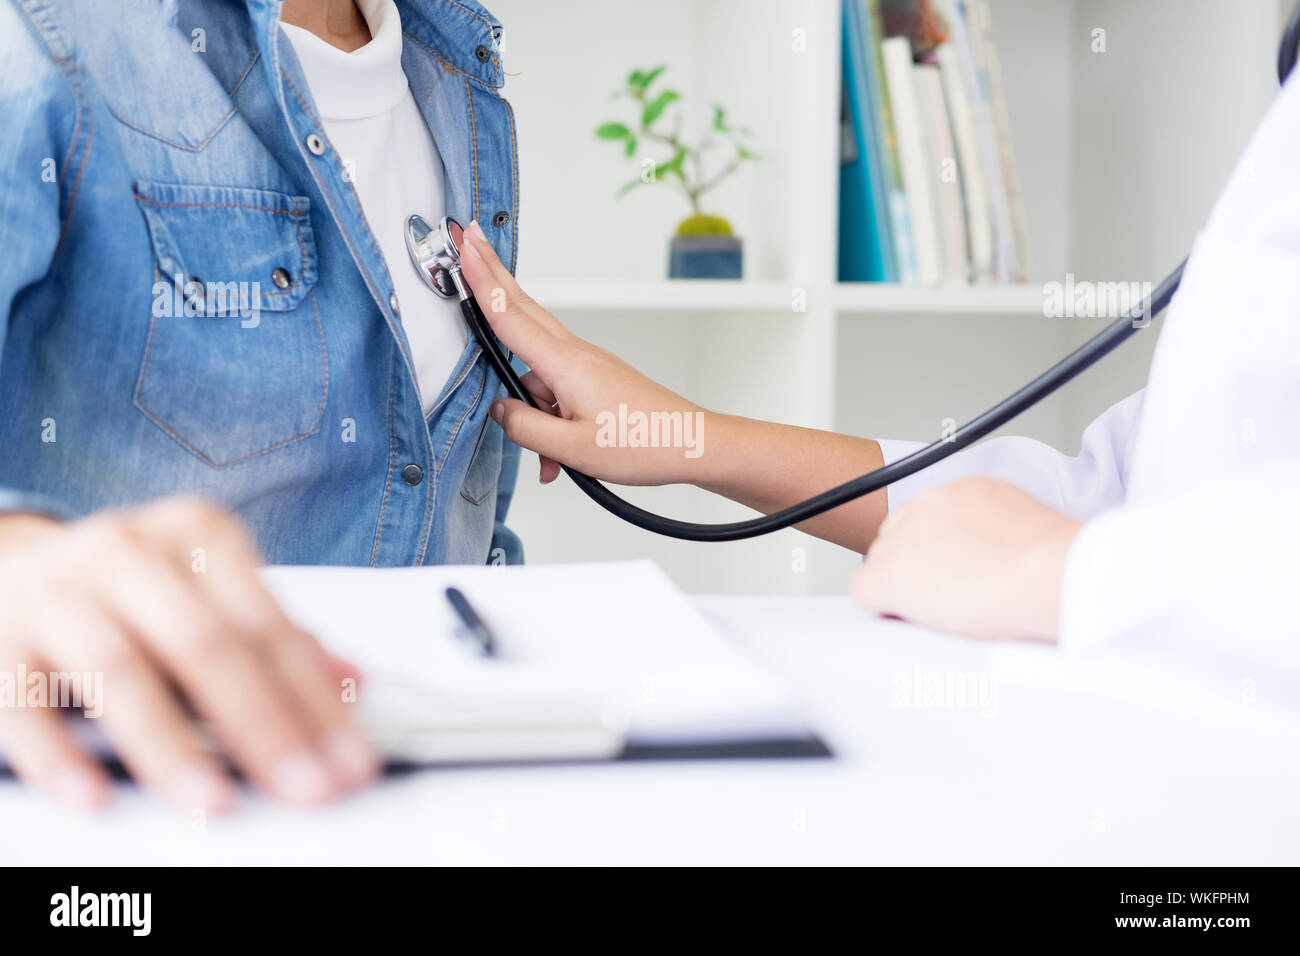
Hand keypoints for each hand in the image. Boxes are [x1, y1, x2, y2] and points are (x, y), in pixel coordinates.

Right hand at [0, 497, 378, 810]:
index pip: (269, 628)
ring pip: (121, 669)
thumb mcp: (209, 596)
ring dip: (171, 744)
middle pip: (208, 644)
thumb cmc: (131, 589)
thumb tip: (353, 683)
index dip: (315, 700)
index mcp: (197, 535)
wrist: (13, 564)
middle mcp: (129, 552)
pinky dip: (60, 754)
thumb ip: (277, 640)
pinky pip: (24, 702)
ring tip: (214, 800)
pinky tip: (95, 794)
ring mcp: (58, 593)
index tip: (349, 759)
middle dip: (265, 725)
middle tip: (304, 787)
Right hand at [459, 221, 716, 486]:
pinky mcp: (597, 378)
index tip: (465, 245)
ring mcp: (588, 364)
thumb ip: (525, 428)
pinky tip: (560, 458)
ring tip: (549, 459)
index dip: (482, 280)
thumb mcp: (573, 449)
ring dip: (531, 410)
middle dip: (492, 276)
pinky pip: (558, 389)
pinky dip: (550, 419)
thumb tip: (499, 410)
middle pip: (522, 310)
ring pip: (537, 372)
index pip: (510, 315)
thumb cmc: (644, 444)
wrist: (691, 443)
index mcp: (565, 365)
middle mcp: (575, 355)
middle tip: (469, 239)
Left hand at [852, 477, 1082, 640]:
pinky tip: (918, 618)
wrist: (1047, 572)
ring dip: (905, 588)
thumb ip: (999, 532)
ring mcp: (900, 538)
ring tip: (948, 608)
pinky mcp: (884, 575)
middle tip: (953, 595)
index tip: (959, 571)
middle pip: (900, 539)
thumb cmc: (1053, 563)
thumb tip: (996, 556)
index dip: (941, 553)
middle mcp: (925, 504)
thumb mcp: (1028, 528)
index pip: (931, 521)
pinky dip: (886, 610)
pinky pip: (867, 593)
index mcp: (964, 491)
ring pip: (882, 565)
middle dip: (917, 567)